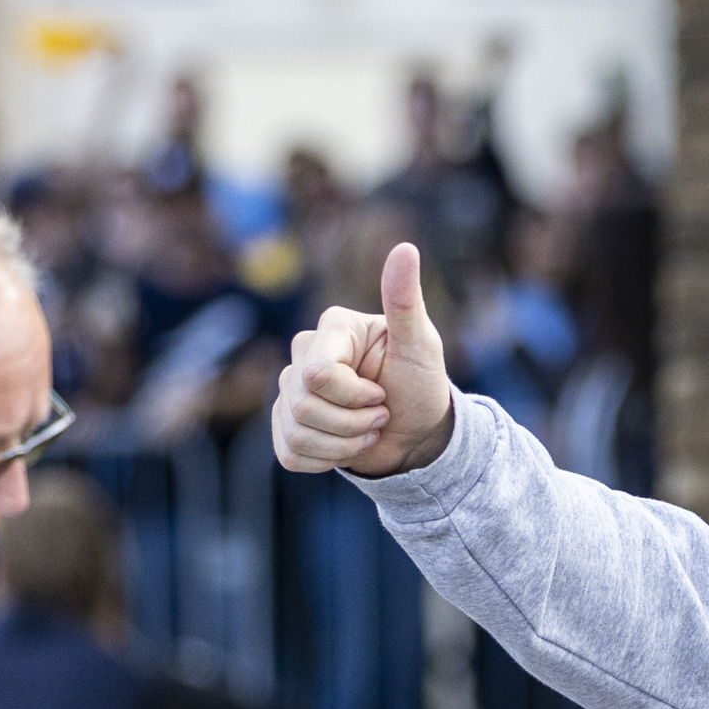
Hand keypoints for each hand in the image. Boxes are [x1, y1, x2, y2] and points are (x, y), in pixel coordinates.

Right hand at [272, 241, 453, 476]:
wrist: (417, 435)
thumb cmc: (421, 386)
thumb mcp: (421, 345)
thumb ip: (405, 301)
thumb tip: (405, 249)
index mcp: (333, 328)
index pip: (317, 373)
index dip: (354, 395)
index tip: (382, 392)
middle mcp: (304, 353)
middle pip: (303, 404)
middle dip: (352, 423)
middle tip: (381, 416)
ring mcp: (291, 390)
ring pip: (296, 431)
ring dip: (343, 445)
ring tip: (368, 432)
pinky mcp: (286, 424)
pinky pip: (288, 452)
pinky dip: (325, 460)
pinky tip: (346, 448)